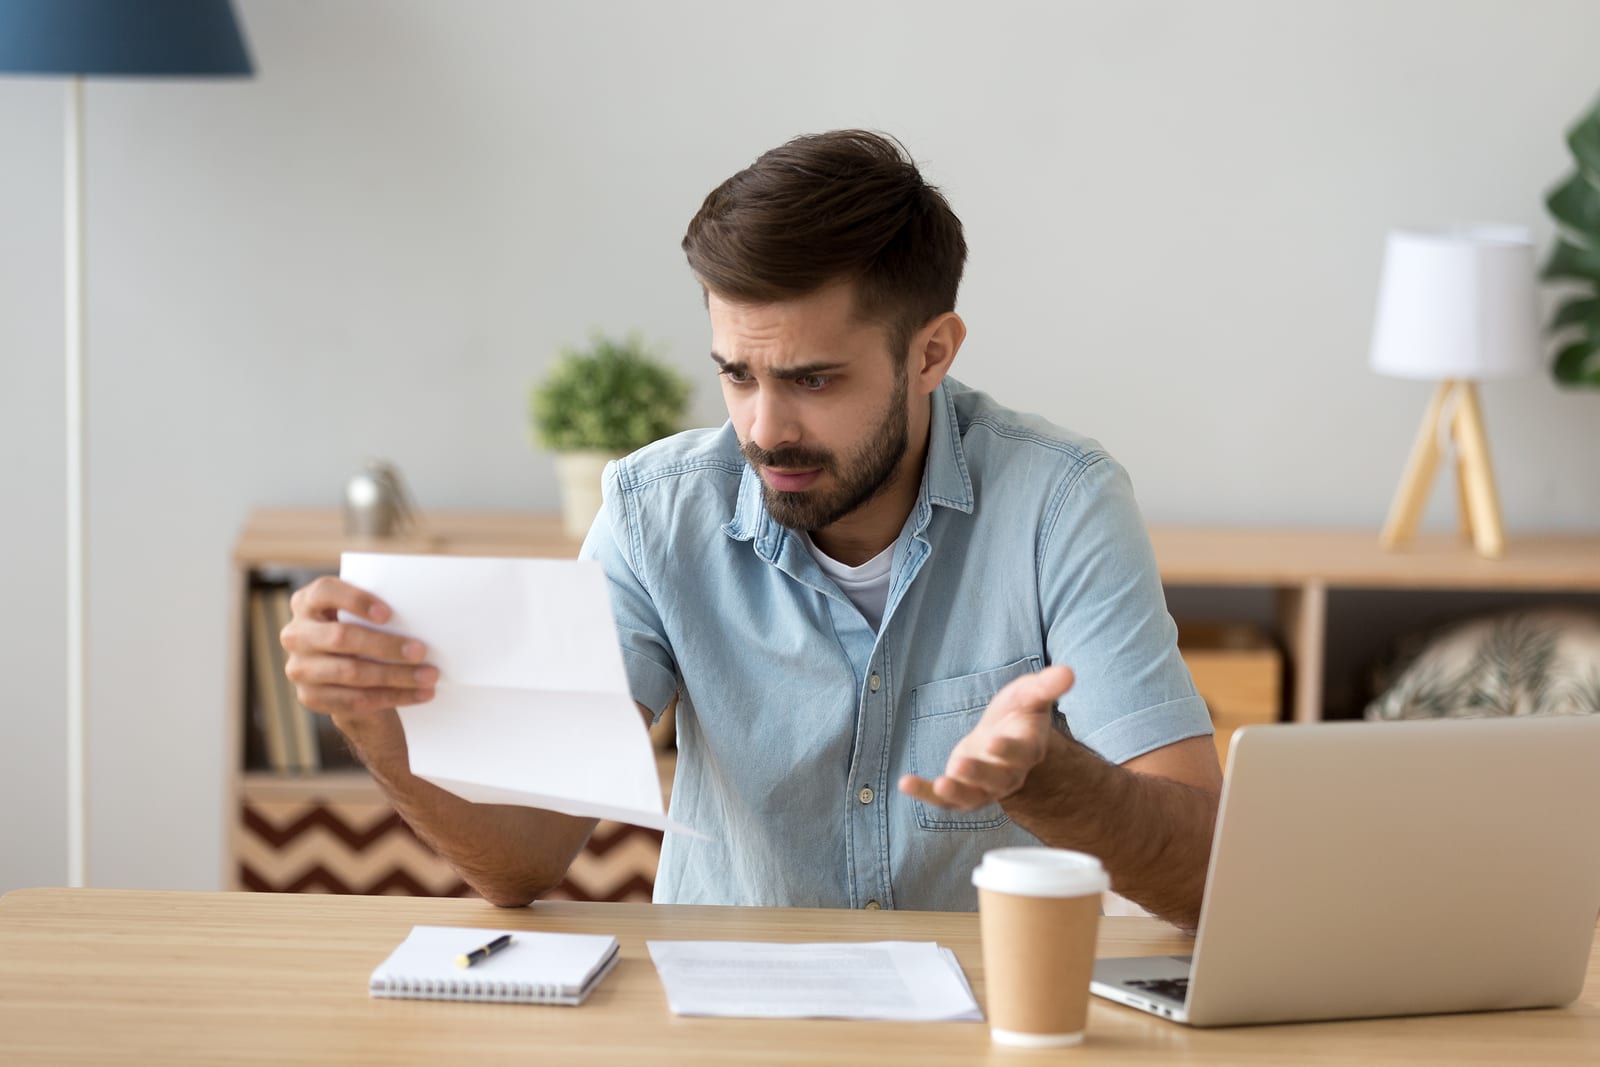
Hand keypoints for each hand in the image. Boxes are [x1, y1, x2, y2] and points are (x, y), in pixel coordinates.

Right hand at [280, 576, 437, 716]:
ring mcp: (299, 668)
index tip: (389, 614)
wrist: (345, 673)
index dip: (356, 600)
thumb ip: (377, 609)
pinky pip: (355, 700)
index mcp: (307, 602)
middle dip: (385, 645)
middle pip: (341, 637)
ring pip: (351, 672)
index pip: (325, 592)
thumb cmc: (362, 630)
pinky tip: (419, 694)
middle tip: (421, 651)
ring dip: (396, 676)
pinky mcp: (310, 697)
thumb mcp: (361, 615)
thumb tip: (423, 612)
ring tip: (429, 676)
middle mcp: (296, 634)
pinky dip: (393, 697)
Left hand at [898, 665, 1073, 810]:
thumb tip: (1070, 672)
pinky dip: (925, 793)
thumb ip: (1047, 686)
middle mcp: (1008, 773)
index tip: (995, 742)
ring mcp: (984, 786)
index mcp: (1026, 749)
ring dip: (955, 792)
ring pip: (972, 795)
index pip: (1020, 752)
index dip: (1008, 749)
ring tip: (940, 785)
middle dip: (979, 773)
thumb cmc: (1019, 713)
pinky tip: (905, 783)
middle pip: (996, 779)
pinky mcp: (962, 791)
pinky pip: (944, 798)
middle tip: (961, 765)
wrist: (1004, 737)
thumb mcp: (1030, 694)